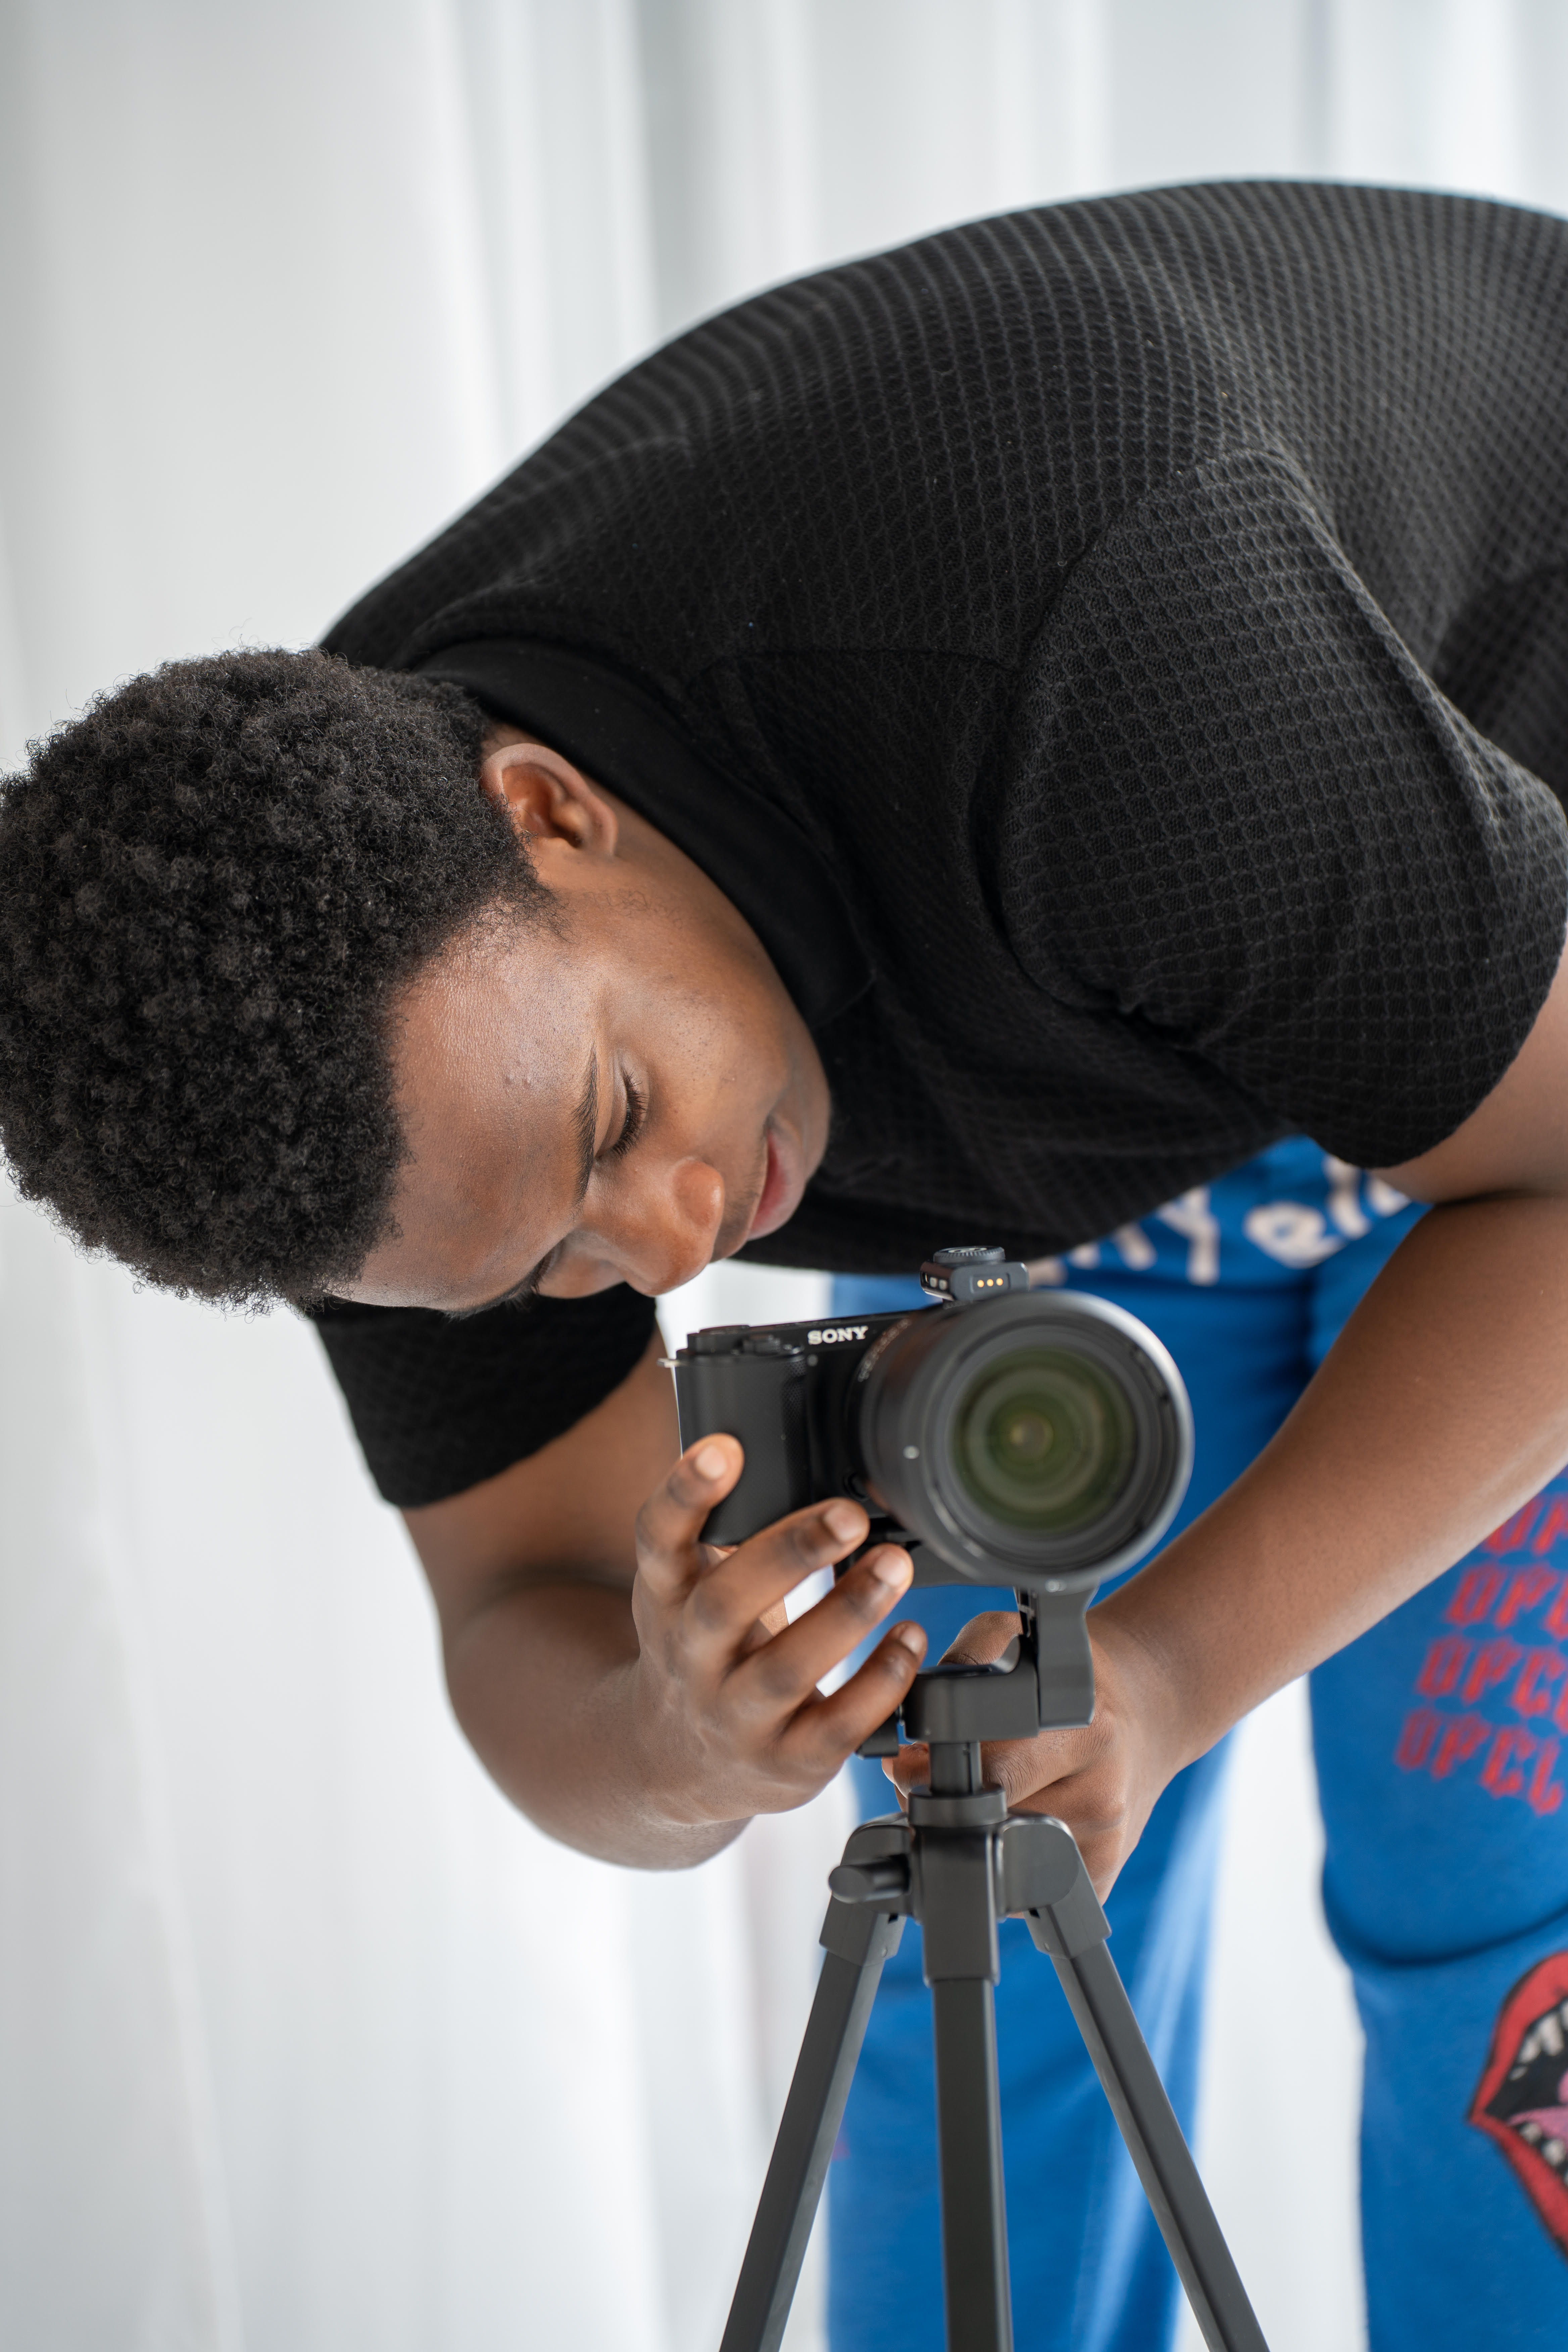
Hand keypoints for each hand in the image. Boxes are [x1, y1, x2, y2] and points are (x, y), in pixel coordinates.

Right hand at [627, 1435, 928, 1830]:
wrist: (672, 1764)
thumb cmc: (705, 1647)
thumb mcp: (691, 1586)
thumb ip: (727, 1530)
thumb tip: (780, 1442)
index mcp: (664, 1598)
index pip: (657, 1538)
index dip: (684, 1491)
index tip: (724, 1446)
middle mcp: (689, 1659)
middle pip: (725, 1605)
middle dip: (789, 1554)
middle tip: (848, 1512)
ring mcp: (733, 1719)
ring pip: (785, 1672)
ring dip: (845, 1614)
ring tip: (896, 1564)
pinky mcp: (784, 1766)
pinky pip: (836, 1728)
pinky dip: (878, 1683)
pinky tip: (910, 1640)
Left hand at [885, 1608, 1182, 1898]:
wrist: (1152, 1704)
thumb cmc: (1074, 1673)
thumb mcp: (1014, 1638)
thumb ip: (958, 1668)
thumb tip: (910, 1742)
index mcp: (1087, 1729)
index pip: (989, 1772)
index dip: (934, 1771)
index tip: (912, 1762)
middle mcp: (1103, 1793)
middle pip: (987, 1821)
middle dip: (941, 1803)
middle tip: (932, 1776)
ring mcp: (1107, 1844)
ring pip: (1000, 1857)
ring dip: (968, 1831)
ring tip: (977, 1790)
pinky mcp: (1104, 1877)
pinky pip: (1027, 1890)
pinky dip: (1003, 1860)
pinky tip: (1013, 1818)